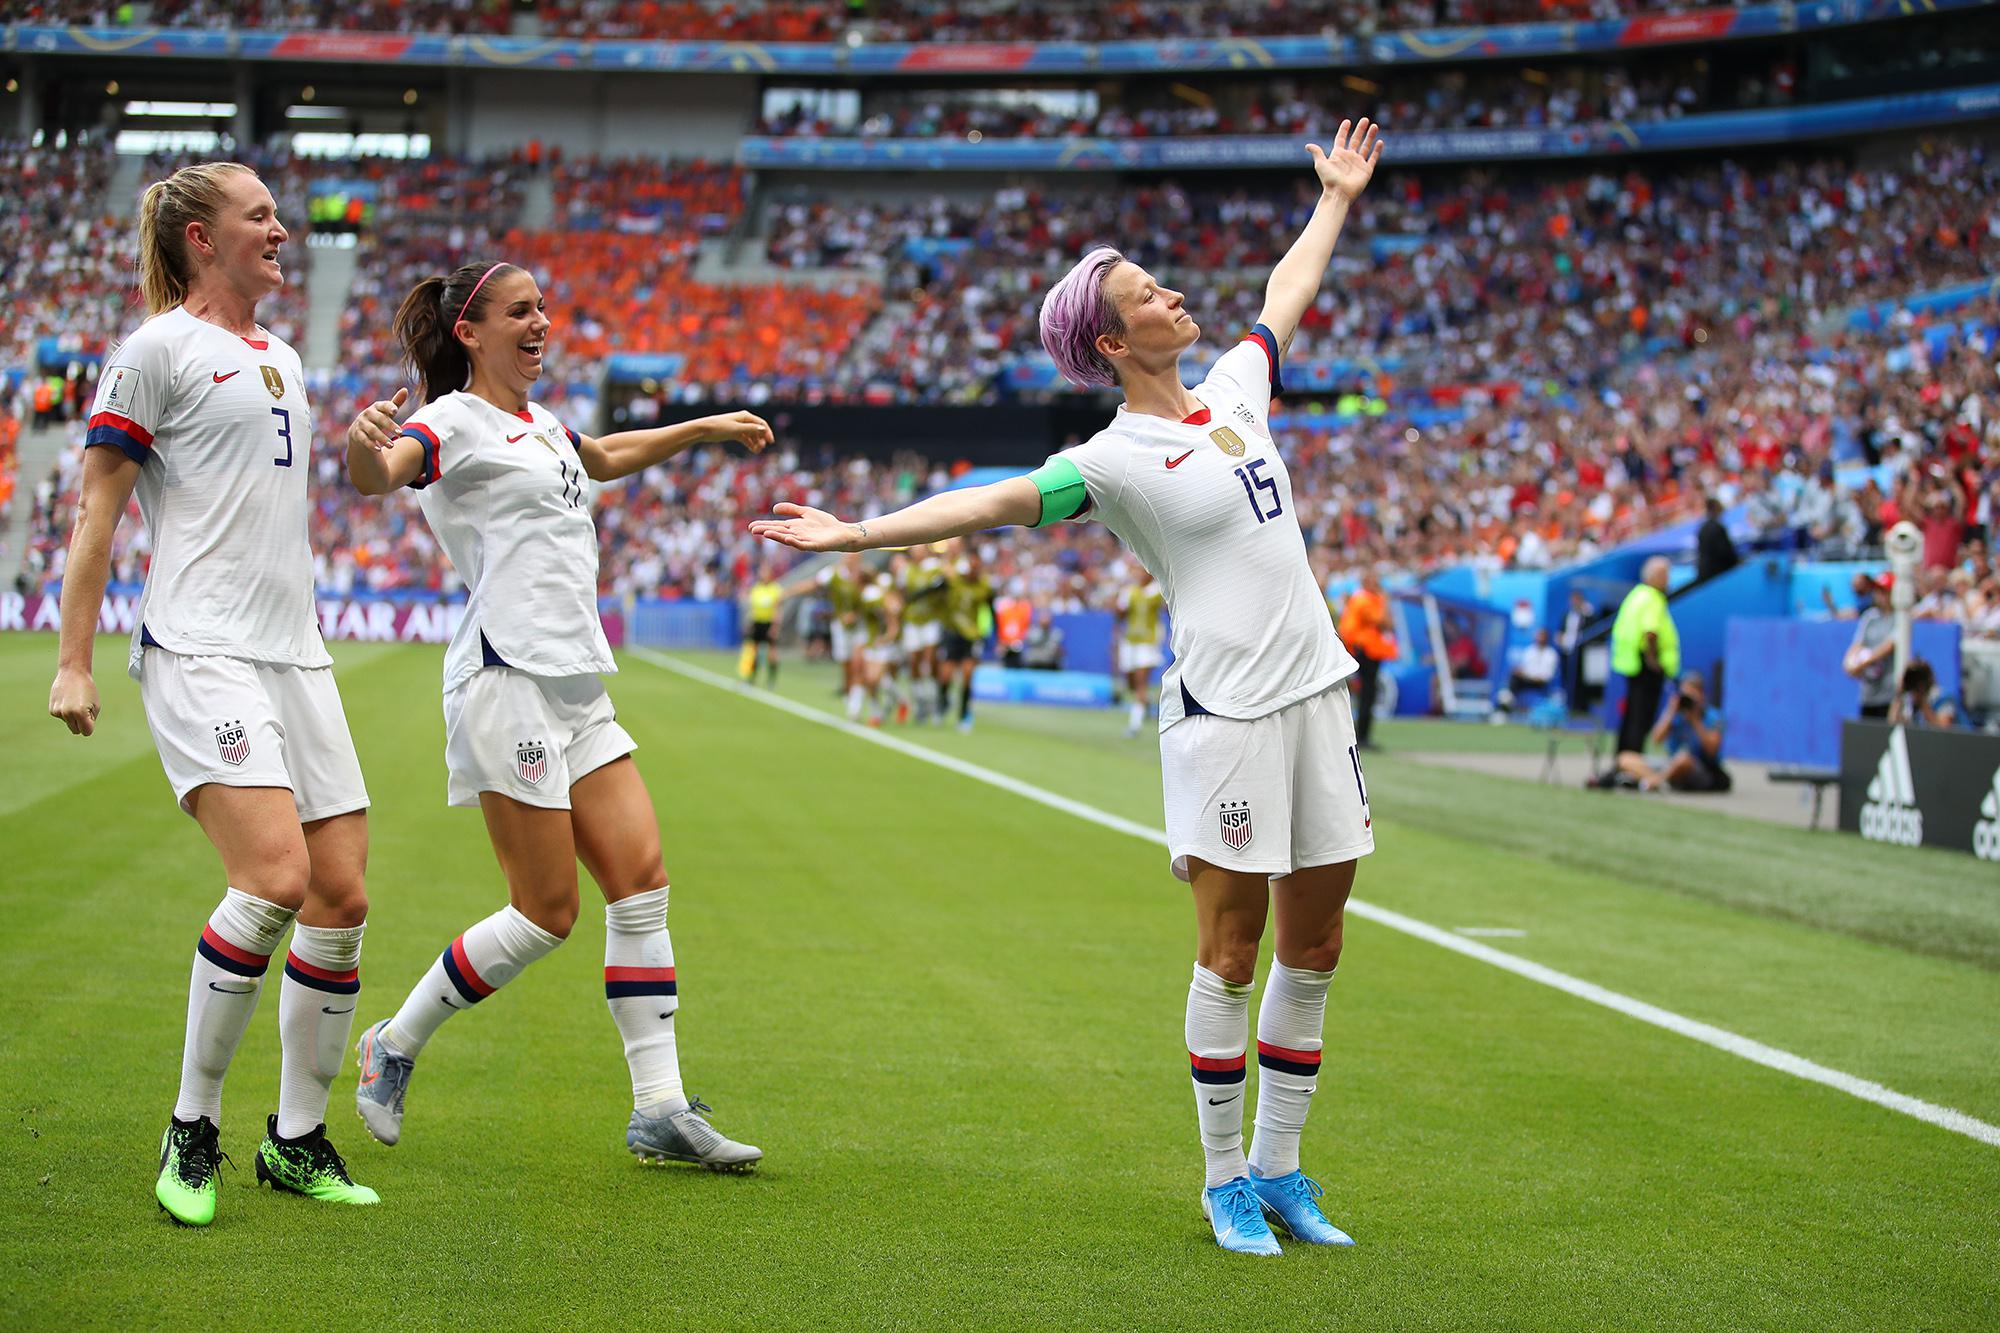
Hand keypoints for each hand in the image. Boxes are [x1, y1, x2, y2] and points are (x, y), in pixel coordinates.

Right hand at [49, 666, 100, 736]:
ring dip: (73, 717)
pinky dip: (65, 712)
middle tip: (84, 709)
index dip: (90, 726)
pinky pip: (62, 718)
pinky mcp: (52, 710)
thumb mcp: (95, 706)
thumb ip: (90, 720)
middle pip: (76, 730)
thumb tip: (82, 731)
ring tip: (75, 702)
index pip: (87, 732)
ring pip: (69, 724)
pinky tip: (67, 701)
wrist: (72, 674)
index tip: (90, 717)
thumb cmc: (88, 690)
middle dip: (81, 724)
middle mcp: (67, 714)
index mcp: (80, 713)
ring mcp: (58, 712)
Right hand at [347, 387, 409, 452]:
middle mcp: (367, 414)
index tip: (395, 411)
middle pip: (379, 419)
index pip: (383, 405)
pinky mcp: (357, 434)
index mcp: (376, 407)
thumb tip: (405, 389)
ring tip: (392, 445)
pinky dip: (371, 444)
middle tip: (400, 432)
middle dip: (389, 425)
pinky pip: (363, 439)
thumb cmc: (378, 419)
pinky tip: (379, 449)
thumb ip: (396, 402)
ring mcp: (361, 424)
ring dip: (382, 438)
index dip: (389, 407)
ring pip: (372, 431)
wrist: (359, 431)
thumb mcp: (386, 412)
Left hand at [705, 410, 773, 452]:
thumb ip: (750, 429)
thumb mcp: (736, 429)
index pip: (761, 424)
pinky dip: (749, 443)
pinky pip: (745, 438)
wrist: (704, 430)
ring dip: (755, 442)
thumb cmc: (719, 427)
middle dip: (761, 439)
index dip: (767, 432)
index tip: (770, 442)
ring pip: (751, 435)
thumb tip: (763, 429)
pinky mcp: (734, 433)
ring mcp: (739, 426)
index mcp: (745, 416)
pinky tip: (752, 449)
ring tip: (756, 451)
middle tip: (761, 448)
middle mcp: (743, 420)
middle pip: (757, 430)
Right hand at [750, 502, 866, 552]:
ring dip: (777, 537)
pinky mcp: (815, 546)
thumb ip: (792, 509)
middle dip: (766, 531)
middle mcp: (797, 535)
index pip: (776, 526)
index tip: (751, 526)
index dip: (764, 526)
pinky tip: (787, 538)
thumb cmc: (826, 524)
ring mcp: (805, 541)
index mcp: (794, 527)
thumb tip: (774, 508)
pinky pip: (803, 545)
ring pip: (788, 539)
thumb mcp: (806, 512)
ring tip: (766, 533)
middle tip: (753, 530)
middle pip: (779, 532)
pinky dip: (795, 542)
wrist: (843, 533)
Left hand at [1308, 118, 1382, 202]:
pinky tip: (1380, 142)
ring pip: (1366, 146)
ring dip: (1370, 136)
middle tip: (1365, 119)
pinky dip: (1377, 150)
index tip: (1347, 121)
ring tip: (1374, 126)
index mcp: (1338, 155)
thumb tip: (1308, 145)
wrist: (1339, 193)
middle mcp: (1348, 158)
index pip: (1341, 139)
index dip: (1344, 130)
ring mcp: (1358, 164)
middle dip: (1360, 130)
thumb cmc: (1329, 180)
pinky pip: (1373, 158)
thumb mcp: (1321, 164)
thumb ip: (1317, 152)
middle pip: (1355, 140)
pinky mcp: (1366, 170)